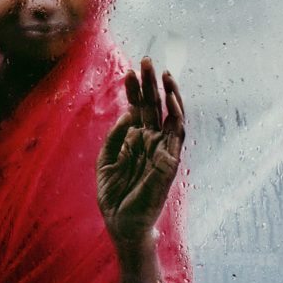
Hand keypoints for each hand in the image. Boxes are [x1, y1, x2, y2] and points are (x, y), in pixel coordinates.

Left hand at [97, 57, 184, 246]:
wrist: (121, 222)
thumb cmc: (114, 194)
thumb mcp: (105, 160)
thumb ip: (115, 137)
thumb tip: (129, 114)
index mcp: (135, 140)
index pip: (138, 109)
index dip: (134, 91)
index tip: (129, 71)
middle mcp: (152, 141)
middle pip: (154, 106)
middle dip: (150, 84)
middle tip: (146, 60)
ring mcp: (163, 150)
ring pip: (171, 116)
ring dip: (169, 94)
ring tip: (164, 73)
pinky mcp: (170, 162)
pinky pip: (177, 136)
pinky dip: (177, 117)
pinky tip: (172, 101)